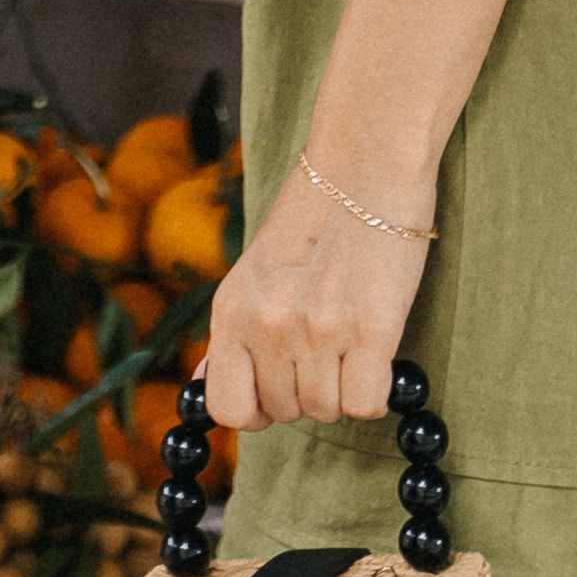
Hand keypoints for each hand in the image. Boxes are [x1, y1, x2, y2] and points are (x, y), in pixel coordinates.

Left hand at [201, 162, 428, 429]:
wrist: (366, 165)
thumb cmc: (314, 217)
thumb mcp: (255, 271)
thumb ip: (234, 333)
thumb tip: (201, 388)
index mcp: (231, 308)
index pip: (226, 408)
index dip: (256, 409)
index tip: (277, 388)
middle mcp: (267, 321)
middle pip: (285, 411)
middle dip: (306, 389)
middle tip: (326, 341)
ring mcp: (317, 327)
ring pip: (328, 410)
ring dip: (343, 386)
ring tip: (350, 334)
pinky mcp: (370, 329)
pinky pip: (367, 403)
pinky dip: (375, 389)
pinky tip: (375, 351)